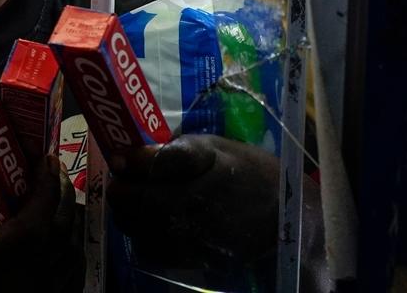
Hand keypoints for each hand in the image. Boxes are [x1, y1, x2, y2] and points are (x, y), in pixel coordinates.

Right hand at [0, 165, 75, 292]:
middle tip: (50, 172)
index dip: (49, 179)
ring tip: (55, 201)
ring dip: (68, 220)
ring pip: (74, 250)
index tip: (45, 158)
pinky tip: (59, 240)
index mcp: (7, 255)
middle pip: (63, 225)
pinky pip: (73, 276)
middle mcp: (34, 277)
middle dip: (61, 193)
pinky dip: (71, 251)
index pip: (42, 208)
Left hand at [109, 135, 280, 269]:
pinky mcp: (198, 258)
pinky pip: (155, 251)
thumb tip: (138, 151)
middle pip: (144, 199)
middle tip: (121, 184)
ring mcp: (200, 234)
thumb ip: (181, 147)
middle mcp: (203, 201)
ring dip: (127, 215)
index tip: (120, 158)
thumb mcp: (222, 148)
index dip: (136, 159)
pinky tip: (147, 227)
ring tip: (130, 205)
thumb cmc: (251, 174)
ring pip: (143, 228)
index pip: (164, 161)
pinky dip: (142, 237)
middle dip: (122, 191)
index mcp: (212, 166)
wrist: (286, 221)